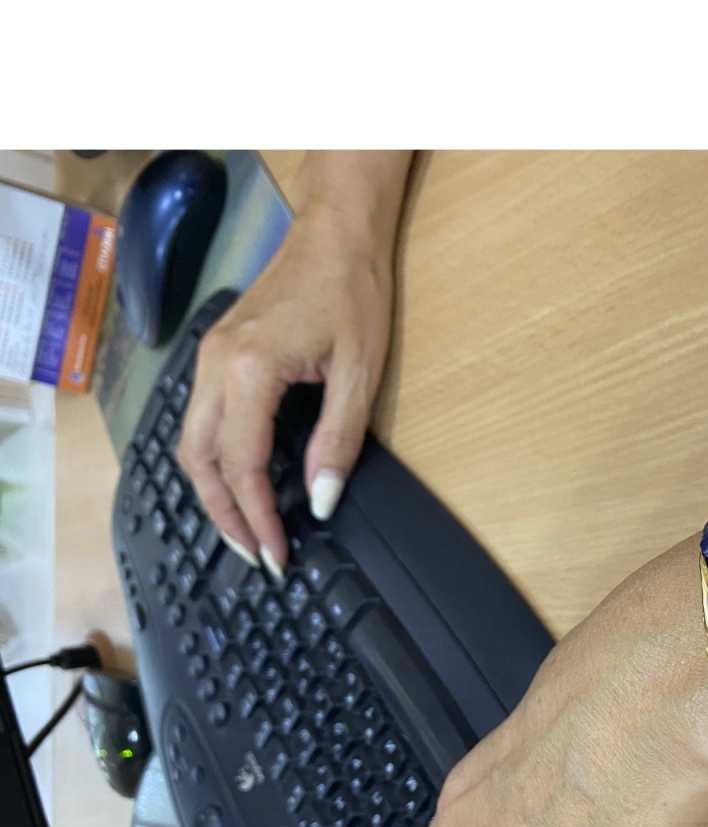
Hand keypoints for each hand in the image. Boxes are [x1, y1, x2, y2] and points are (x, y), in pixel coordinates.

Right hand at [177, 207, 394, 575]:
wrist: (337, 232)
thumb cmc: (353, 292)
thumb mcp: (359, 375)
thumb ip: (338, 443)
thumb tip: (322, 501)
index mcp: (249, 370)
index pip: (243, 465)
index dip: (258, 516)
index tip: (278, 553)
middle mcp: (214, 365)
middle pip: (199, 461)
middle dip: (224, 515)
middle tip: (257, 554)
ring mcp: (209, 356)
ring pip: (190, 442)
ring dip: (213, 491)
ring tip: (245, 529)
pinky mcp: (217, 353)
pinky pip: (199, 419)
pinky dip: (213, 460)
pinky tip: (238, 481)